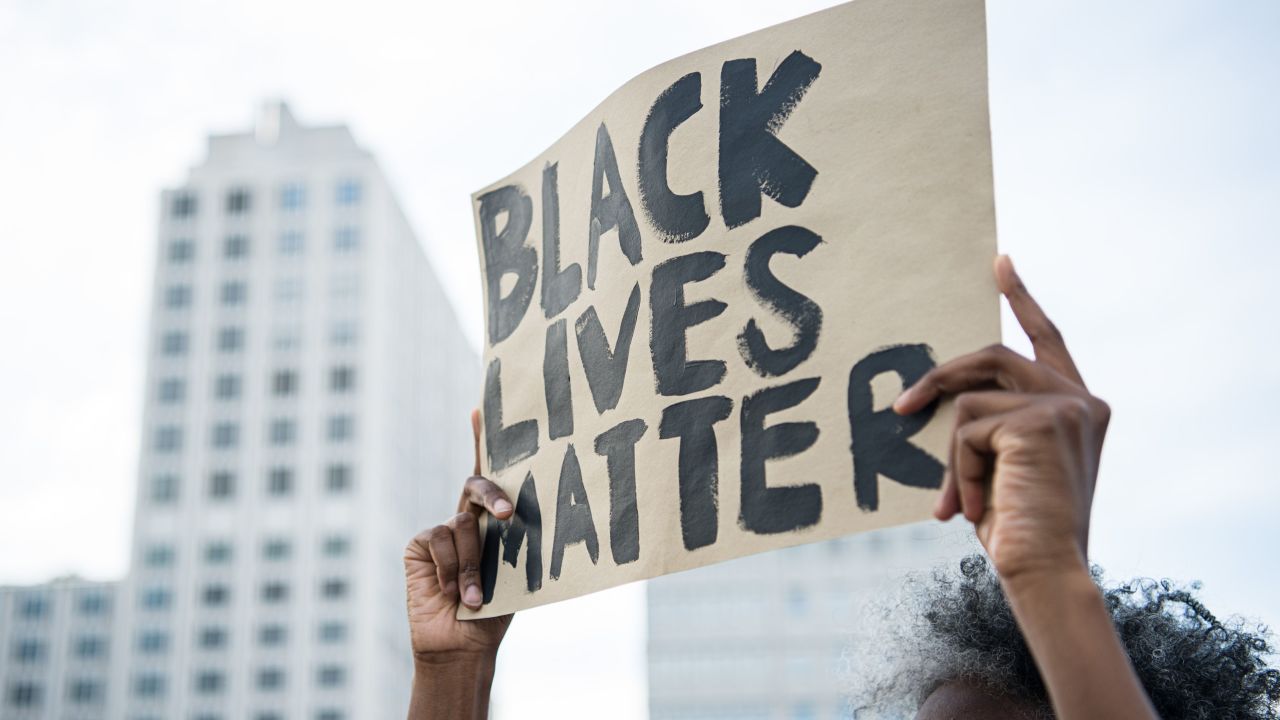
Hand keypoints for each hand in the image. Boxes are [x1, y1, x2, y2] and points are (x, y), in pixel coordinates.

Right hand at [404, 410, 515, 662]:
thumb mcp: (513, 571)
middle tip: (507, 514)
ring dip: (471, 564)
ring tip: (474, 597)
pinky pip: (439, 540)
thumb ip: (514, 541)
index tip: (482, 408)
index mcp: (492, 521)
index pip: (491, 474)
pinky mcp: (419, 545)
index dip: (483, 439)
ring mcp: (440, 531)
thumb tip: (526, 516)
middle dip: (493, 494)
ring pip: (461, 524)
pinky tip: (451, 595)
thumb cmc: (496, 610)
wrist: (462, 645)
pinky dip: (450, 570)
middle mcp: (465, 519)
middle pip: (476, 484)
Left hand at [893, 255, 1109, 581]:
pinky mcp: (1042, 420)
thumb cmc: (1019, 532)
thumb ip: (990, 425)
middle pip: (993, 356)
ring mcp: (1066, 406)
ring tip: (963, 501)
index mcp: (1079, 408)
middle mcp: (1082, 400)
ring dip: (955, 455)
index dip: (1022, 299)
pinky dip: (961, 470)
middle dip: (940, 378)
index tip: (999, 262)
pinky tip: (977, 505)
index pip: (1047, 340)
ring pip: (971, 400)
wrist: (1044, 571)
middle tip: (902, 407)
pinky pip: (967, 429)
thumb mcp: (1002, 466)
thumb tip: (932, 398)